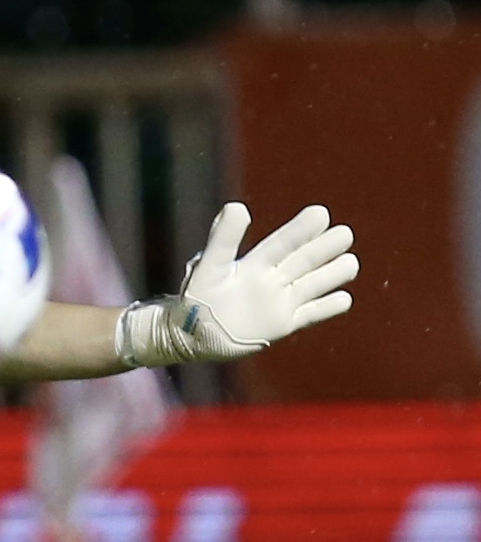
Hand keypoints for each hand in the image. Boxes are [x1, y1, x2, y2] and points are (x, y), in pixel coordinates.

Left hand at [118, 202, 357, 367]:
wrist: (189, 335)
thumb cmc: (195, 298)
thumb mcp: (209, 266)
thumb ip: (223, 238)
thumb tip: (236, 206)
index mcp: (253, 265)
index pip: (282, 244)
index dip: (300, 230)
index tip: (320, 213)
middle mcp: (270, 281)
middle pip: (303, 262)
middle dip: (324, 249)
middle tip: (345, 233)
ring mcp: (278, 303)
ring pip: (312, 285)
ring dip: (332, 274)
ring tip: (351, 262)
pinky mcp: (281, 325)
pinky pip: (309, 315)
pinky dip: (327, 308)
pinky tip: (345, 299)